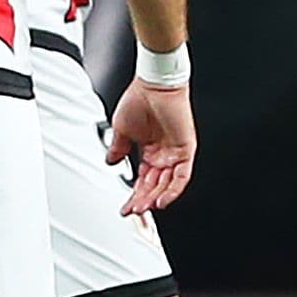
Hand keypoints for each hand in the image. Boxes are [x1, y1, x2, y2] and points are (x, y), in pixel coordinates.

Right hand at [108, 81, 197, 214]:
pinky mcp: (185, 149)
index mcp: (150, 151)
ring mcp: (175, 153)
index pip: (144, 180)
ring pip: (168, 184)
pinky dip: (173, 190)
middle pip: (155, 186)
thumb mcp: (121, 130)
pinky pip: (182, 176)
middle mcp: (164, 154)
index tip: (126, 206)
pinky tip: (161, 200)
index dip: (135, 195)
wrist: (153, 85)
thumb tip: (111, 161)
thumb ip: (118, 149)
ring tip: (143, 209)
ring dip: (155, 198)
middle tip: (132, 211)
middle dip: (143, 200)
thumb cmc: (139, 100)